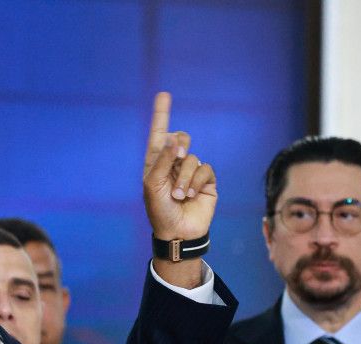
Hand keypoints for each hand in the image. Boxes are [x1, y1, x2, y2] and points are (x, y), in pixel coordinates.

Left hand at [142, 91, 216, 241]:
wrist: (177, 232)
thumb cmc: (159, 210)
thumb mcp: (153, 184)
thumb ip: (163, 160)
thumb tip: (176, 139)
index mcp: (157, 162)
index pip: (160, 134)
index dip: (162, 114)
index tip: (164, 94)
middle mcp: (174, 164)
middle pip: (182, 138)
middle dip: (180, 145)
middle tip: (177, 158)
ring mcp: (191, 172)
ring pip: (193, 158)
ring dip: (184, 178)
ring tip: (178, 195)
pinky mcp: (206, 181)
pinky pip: (205, 169)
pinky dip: (196, 182)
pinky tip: (190, 195)